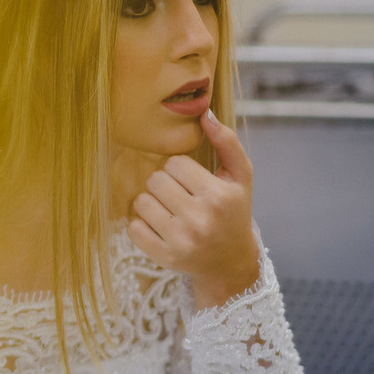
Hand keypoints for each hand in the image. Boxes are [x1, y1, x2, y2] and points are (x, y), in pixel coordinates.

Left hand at [127, 110, 259, 308]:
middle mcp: (200, 219)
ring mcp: (181, 241)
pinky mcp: (164, 257)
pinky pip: (133, 228)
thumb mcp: (240, 176)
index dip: (180, 170)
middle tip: (179, 197)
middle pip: (155, 180)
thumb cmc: (233, 211)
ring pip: (141, 202)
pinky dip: (141, 225)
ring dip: (151, 203)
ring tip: (169, 211)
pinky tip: (159, 227)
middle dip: (164, 185)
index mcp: (218, 196)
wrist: (230, 261)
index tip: (191, 182)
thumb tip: (205, 113)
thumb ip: (226, 142)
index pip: (174, 163)